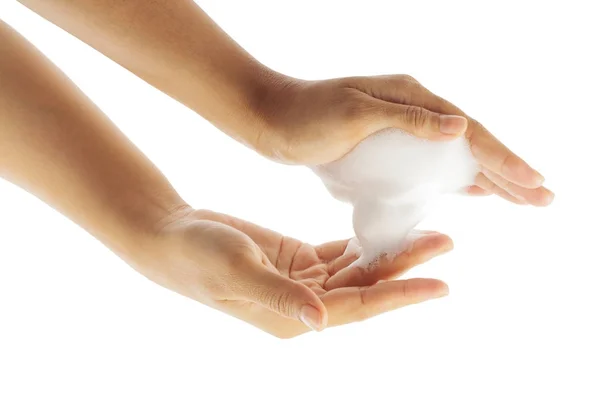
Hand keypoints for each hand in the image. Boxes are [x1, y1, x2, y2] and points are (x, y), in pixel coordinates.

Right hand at [145, 209, 452, 338]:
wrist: (173, 237)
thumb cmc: (198, 257)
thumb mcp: (238, 272)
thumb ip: (281, 297)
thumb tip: (322, 321)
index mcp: (295, 316)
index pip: (359, 306)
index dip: (400, 295)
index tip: (440, 284)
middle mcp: (305, 303)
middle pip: (367, 285)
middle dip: (406, 266)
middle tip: (444, 243)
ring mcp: (302, 281)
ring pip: (358, 268)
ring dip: (390, 252)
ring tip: (427, 232)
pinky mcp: (297, 259)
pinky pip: (340, 252)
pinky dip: (364, 242)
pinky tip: (386, 227)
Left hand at [255, 74, 553, 205]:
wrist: (269, 119)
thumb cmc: (305, 114)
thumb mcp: (354, 112)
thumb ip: (407, 118)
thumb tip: (461, 128)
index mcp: (411, 98)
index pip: (469, 131)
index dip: (503, 159)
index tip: (533, 184)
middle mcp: (413, 112)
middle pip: (471, 145)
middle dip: (507, 172)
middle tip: (544, 198)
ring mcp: (401, 131)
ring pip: (455, 157)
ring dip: (488, 178)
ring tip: (521, 198)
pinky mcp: (387, 149)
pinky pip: (431, 166)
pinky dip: (456, 179)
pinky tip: (472, 192)